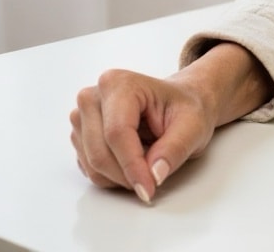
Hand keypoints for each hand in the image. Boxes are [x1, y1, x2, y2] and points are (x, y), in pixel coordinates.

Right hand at [70, 68, 215, 203]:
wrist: (180, 103)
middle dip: (127, 175)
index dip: (132, 166)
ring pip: (92, 165)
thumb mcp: (194, 126)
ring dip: (120, 176)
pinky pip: (90, 169)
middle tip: (153, 179)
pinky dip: (112, 175)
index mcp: (120, 84)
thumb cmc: (186, 109)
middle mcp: (93, 97)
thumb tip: (154, 175)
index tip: (149, 188)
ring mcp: (82, 117)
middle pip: (99, 153)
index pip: (117, 133)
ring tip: (148, 160)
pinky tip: (133, 161)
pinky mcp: (80, 136)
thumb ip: (175, 150)